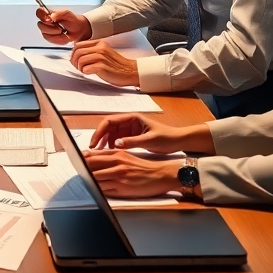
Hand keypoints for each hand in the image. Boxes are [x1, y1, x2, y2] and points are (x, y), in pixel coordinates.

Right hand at [36, 7, 90, 43]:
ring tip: (62, 31)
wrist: (78, 30)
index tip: (50, 19)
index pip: (39, 12)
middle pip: (40, 25)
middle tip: (60, 28)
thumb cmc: (72, 20)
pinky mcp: (50, 38)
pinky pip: (50, 40)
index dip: (42, 16)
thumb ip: (59, 13)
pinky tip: (62, 36)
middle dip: (51, 28)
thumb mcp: (68, 14)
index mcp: (48, 13)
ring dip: (55, 34)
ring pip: (45, 34)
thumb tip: (52, 16)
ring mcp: (47, 30)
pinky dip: (57, 39)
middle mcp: (45, 21)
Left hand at [70, 39, 139, 86]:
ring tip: (84, 70)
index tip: (74, 60)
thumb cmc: (117, 65)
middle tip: (77, 67)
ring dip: (79, 67)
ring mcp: (101, 57)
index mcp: (99, 44)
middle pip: (77, 52)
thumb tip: (77, 54)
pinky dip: (85, 72)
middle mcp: (100, 48)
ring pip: (80, 60)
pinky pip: (86, 68)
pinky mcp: (102, 67)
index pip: (78, 45)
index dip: (73, 53)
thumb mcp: (104, 53)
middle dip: (74, 61)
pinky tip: (90, 73)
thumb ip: (93, 51)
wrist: (130, 71)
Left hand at [83, 150, 183, 198]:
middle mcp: (117, 164)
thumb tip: (95, 156)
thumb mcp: (128, 156)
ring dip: (88, 181)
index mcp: (118, 154)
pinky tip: (94, 190)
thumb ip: (112, 156)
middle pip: (91, 166)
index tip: (74, 160)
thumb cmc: (144, 166)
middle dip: (81, 170)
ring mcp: (119, 177)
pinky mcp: (122, 189)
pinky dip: (98, 190)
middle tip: (76, 172)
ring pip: (96, 179)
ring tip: (82, 182)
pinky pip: (104, 190)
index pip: (94, 155)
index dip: (82, 158)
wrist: (161, 175)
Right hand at [90, 113, 215, 154]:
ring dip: (104, 142)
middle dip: (99, 137)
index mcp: (132, 117)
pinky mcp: (132, 137)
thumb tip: (115, 144)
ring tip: (100, 154)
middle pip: (108, 127)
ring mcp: (130, 129)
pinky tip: (111, 154)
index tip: (94, 142)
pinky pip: (117, 140)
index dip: (99, 131)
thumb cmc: (166, 137)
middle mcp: (129, 122)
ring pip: (111, 134)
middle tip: (93, 150)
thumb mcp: (149, 140)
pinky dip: (112, 146)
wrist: (179, 141)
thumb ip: (132, 142)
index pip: (110, 121)